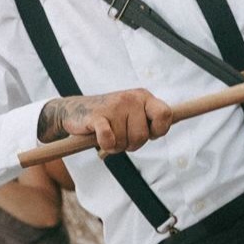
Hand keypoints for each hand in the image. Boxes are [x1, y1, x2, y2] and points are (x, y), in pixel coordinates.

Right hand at [35, 89, 172, 153]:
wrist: (75, 110)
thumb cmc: (109, 117)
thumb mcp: (133, 113)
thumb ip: (151, 119)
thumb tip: (169, 124)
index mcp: (144, 97)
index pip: (166, 115)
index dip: (158, 131)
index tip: (147, 132)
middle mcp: (131, 99)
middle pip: (143, 137)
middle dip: (131, 144)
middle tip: (120, 137)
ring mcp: (114, 107)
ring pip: (124, 142)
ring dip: (115, 146)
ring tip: (107, 136)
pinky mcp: (97, 116)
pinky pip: (108, 139)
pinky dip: (105, 145)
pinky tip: (99, 138)